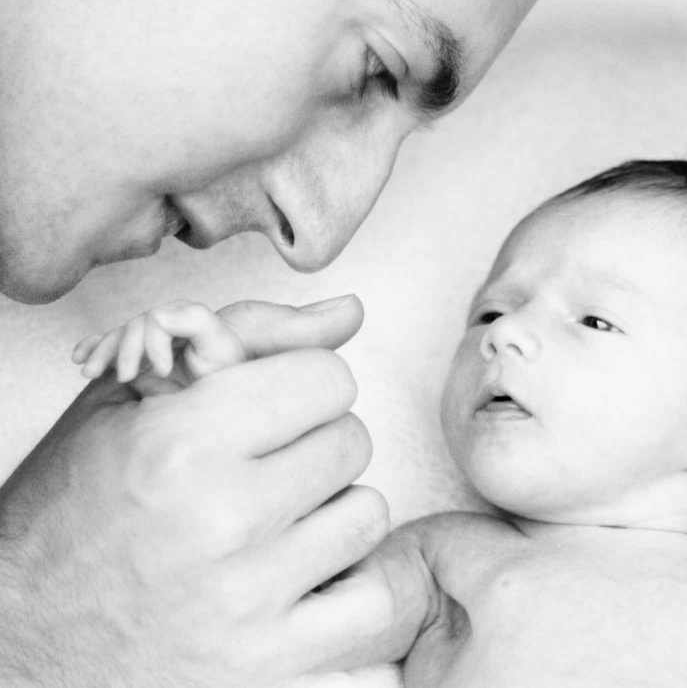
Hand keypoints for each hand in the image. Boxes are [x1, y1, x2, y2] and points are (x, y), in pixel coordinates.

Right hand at [0, 295, 397, 686]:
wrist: (18, 641)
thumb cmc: (70, 513)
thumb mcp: (129, 398)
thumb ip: (247, 337)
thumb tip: (350, 312)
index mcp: (181, 443)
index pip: (328, 378)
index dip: (298, 387)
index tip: (268, 409)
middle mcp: (221, 520)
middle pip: (352, 441)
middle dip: (313, 443)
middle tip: (261, 468)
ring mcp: (248, 599)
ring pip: (368, 513)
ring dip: (331, 513)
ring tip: (275, 523)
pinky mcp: (266, 663)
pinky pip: (373, 601)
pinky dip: (348, 586)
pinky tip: (303, 576)